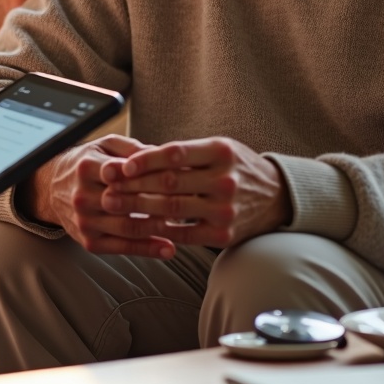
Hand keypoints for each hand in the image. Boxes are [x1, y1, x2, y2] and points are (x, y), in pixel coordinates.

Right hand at [26, 135, 177, 258]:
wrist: (50, 189)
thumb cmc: (86, 163)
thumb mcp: (104, 145)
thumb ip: (132, 148)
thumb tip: (163, 154)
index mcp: (87, 167)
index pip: (123, 173)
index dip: (152, 175)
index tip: (179, 176)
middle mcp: (83, 196)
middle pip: (128, 201)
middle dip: (161, 202)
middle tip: (192, 201)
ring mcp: (85, 222)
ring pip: (128, 227)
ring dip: (159, 228)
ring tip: (186, 226)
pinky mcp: (89, 242)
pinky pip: (122, 248)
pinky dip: (147, 250)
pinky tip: (169, 248)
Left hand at [99, 137, 290, 248]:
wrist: (276, 197)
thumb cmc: (237, 167)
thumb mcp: (218, 149)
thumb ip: (184, 153)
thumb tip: (137, 158)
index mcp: (221, 152)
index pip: (175, 154)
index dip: (145, 160)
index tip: (121, 165)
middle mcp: (225, 180)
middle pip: (169, 183)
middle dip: (133, 185)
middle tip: (107, 186)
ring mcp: (225, 209)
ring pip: (172, 209)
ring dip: (138, 208)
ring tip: (114, 204)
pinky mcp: (224, 234)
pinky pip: (183, 233)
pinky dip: (159, 229)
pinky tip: (139, 225)